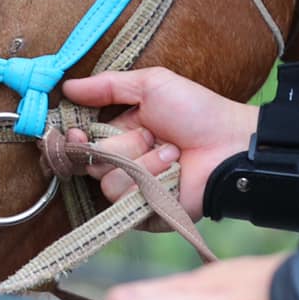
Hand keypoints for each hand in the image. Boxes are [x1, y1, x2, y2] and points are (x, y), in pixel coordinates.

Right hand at [62, 68, 255, 219]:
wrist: (231, 143)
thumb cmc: (197, 111)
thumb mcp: (151, 84)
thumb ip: (107, 85)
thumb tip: (67, 87)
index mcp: (121, 133)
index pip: (81, 144)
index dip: (76, 140)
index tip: (79, 133)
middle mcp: (124, 163)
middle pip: (93, 164)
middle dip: (123, 145)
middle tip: (152, 134)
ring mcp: (136, 191)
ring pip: (110, 184)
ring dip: (143, 164)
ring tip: (172, 153)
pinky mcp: (149, 215)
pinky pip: (130, 205)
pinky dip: (152, 183)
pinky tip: (174, 172)